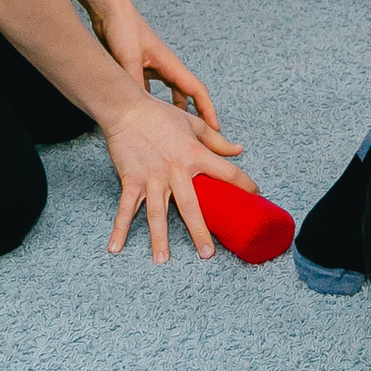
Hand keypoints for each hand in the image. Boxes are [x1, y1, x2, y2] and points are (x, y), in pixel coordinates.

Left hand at [91, 3, 237, 149]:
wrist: (109, 11)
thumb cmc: (123, 28)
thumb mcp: (129, 58)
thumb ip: (134, 82)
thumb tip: (139, 108)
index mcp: (170, 64)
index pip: (197, 90)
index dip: (208, 110)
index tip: (215, 129)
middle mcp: (165, 66)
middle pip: (187, 95)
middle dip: (196, 114)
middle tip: (198, 135)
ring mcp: (153, 67)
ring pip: (170, 94)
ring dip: (174, 110)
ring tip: (175, 129)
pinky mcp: (138, 67)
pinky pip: (150, 90)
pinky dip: (152, 103)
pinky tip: (145, 114)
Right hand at [99, 92, 257, 263]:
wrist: (127, 110)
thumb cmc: (162, 116)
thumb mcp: (194, 124)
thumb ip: (217, 141)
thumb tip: (239, 149)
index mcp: (194, 155)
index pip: (226, 172)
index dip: (243, 184)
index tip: (255, 196)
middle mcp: (175, 170)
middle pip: (190, 206)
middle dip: (199, 231)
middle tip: (207, 254)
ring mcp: (152, 178)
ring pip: (157, 213)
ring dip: (159, 238)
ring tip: (163, 260)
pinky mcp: (131, 180)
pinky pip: (125, 208)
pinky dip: (119, 228)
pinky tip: (115, 248)